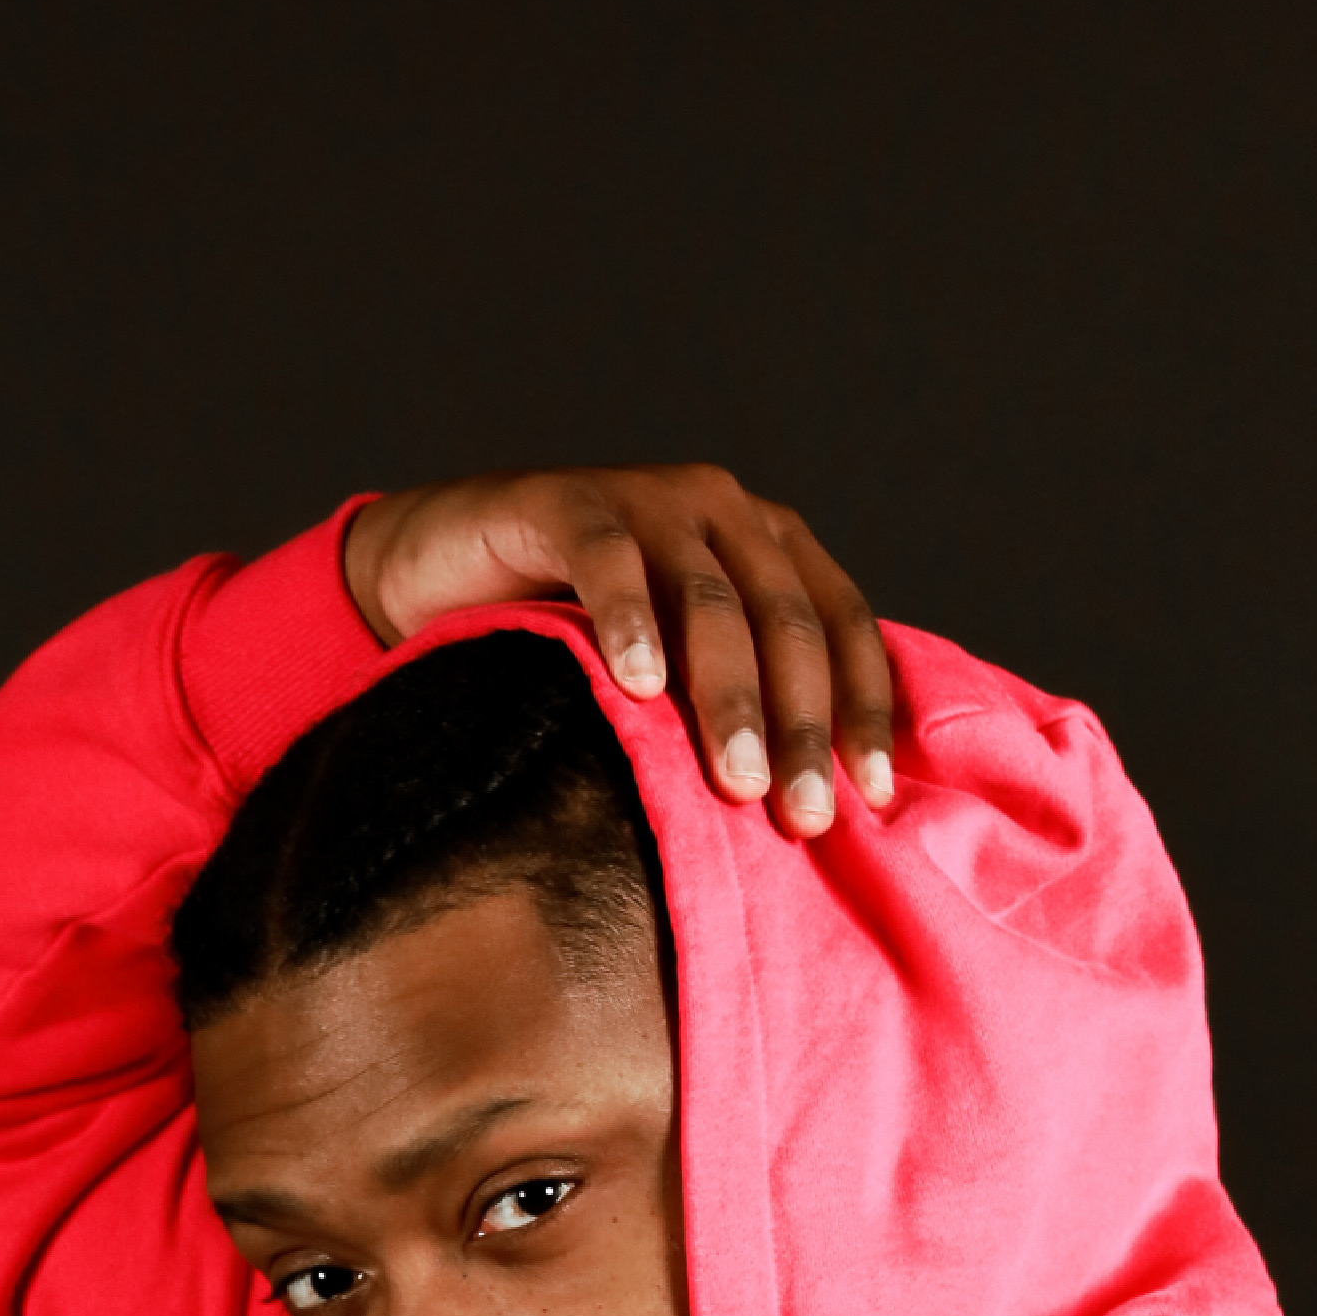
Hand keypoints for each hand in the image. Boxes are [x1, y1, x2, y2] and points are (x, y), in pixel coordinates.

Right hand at [341, 467, 893, 838]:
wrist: (444, 563)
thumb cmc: (566, 635)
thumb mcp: (668, 669)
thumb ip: (728, 704)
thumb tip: (807, 818)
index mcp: (769, 545)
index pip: (841, 624)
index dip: (862, 708)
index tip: (872, 798)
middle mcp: (724, 510)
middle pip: (786, 621)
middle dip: (800, 724)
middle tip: (802, 815)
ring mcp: (649, 497)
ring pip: (710, 600)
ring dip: (729, 698)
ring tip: (736, 782)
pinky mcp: (568, 499)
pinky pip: (609, 560)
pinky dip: (629, 622)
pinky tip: (639, 687)